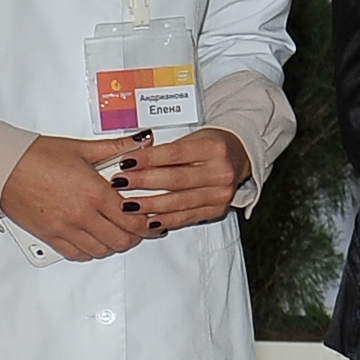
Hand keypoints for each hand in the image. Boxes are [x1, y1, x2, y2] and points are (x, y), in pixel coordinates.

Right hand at [0, 132, 156, 259]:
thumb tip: (142, 141)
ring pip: (101, 250)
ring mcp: (64, 229)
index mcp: (94, 193)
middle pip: (121, 240)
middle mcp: (82, 215)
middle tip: (138, 227)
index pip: (133, 218)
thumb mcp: (82, 148)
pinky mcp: (49, 236)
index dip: (147, 222)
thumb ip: (117, 147)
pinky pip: (77, 254)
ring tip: (116, 231)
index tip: (152, 219)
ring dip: (113, 244)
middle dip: (134, 235)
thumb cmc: (35, 156)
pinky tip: (93, 239)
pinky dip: (90, 250)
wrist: (1, 168)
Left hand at [116, 129, 248, 235]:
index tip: (125, 162)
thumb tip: (131, 162)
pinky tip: (149, 220)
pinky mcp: (218, 209)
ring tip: (127, 205)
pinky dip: (166, 220)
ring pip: (179, 202)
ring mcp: (221, 194)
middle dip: (143, 182)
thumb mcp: (192, 138)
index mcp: (215, 148)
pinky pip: (187, 217)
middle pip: (175, 179)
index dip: (147, 159)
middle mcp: (221, 172)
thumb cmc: (211, 145)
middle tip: (120, 183)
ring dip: (150, 205)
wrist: (239, 156)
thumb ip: (166, 151)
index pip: (174, 154)